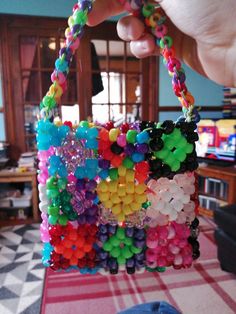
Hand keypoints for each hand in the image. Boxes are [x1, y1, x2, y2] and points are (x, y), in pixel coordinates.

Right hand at [87, 0, 235, 86]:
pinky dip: (143, 47)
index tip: (88, 3)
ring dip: (129, 31)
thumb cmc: (210, 2)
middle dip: (108, 8)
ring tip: (138, 35)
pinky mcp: (172, 41)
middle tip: (89, 19)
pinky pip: (146, 44)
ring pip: (134, 23)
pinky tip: (149, 49)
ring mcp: (170, 17)